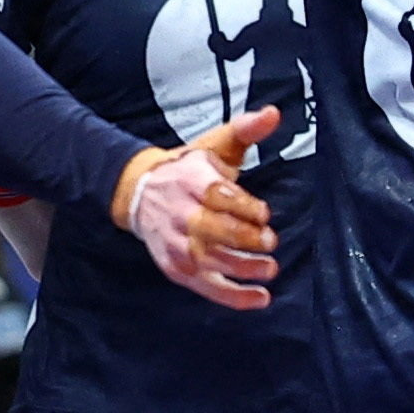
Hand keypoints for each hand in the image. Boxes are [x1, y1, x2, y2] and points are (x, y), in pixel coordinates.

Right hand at [114, 110, 280, 310]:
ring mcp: (177, 244)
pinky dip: (234, 297)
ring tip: (270, 268)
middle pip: (216, 231)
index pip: (220, 195)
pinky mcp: (176, 268)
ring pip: (212, 261)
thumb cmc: (187, 170)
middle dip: (248, 238)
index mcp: (192, 181)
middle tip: (271, 241)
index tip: (264, 213)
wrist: (139, 192)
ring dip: (245, 268)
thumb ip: (246, 130)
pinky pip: (206, 287)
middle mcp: (181, 214)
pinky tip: (261, 299)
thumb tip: (274, 113)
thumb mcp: (214, 146)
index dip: (246, 206)